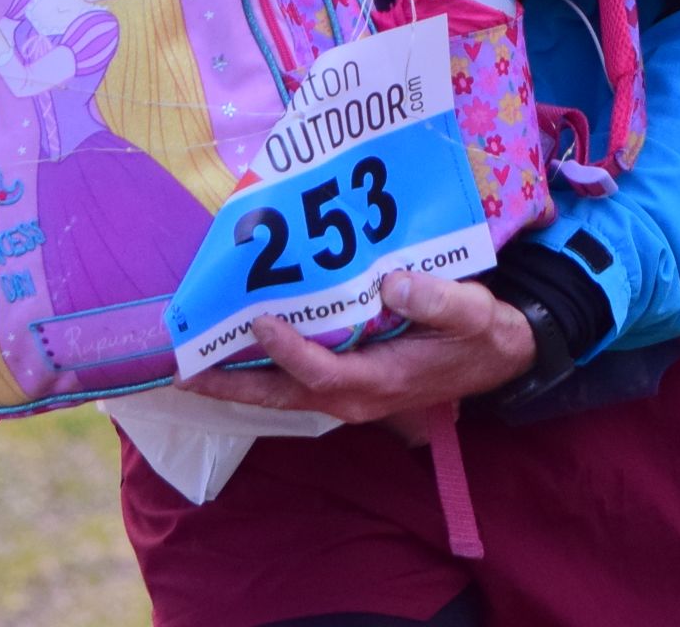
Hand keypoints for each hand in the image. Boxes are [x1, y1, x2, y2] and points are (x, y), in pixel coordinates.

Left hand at [176, 270, 533, 431]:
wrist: (497, 356)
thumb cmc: (482, 333)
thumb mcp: (474, 313)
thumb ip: (438, 298)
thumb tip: (392, 282)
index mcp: (382, 380)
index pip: (322, 372)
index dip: (287, 350)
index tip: (258, 319)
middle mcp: (355, 396)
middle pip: (281, 396)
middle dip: (230, 385)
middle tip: (182, 370)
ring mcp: (348, 394)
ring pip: (280, 394)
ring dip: (234, 380)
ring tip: (188, 363)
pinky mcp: (346, 383)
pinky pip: (291, 383)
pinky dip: (258, 370)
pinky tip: (231, 349)